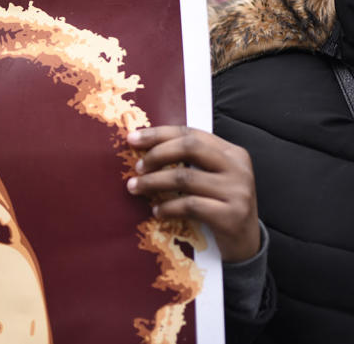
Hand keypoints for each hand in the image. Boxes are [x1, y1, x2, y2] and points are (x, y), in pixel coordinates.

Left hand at [126, 125, 260, 262]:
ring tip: (135, 188)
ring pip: (185, 178)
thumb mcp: (210, 179)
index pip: (191, 133)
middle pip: (189, 147)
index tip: (132, 139)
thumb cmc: (219, 207)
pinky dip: (168, 207)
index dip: (159, 134)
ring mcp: (237, 191)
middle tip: (137, 167)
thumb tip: (143, 150)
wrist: (245, 244)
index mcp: (231, 153)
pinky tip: (156, 211)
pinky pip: (190, 205)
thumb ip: (188, 162)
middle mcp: (238, 168)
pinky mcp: (232, 216)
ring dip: (153, 182)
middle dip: (156, 154)